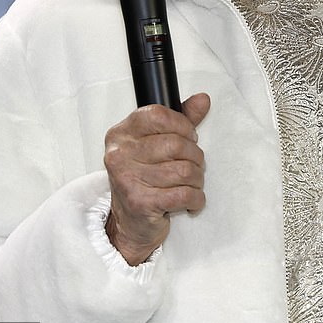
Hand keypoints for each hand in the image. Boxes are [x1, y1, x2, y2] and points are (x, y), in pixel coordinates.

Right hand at [104, 93, 209, 264]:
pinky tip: (191, 200)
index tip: (190, 137)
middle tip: (193, 165)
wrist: (130, 222)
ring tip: (192, 184)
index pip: (160, 115)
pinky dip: (196, 198)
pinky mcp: (140, 204)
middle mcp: (120, 154)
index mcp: (121, 133)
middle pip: (177, 145)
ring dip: (197, 180)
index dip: (183, 125)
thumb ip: (180, 120)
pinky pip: (184, 195)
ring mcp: (127, 179)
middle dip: (195, 157)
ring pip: (184, 171)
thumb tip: (203, 99)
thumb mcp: (157, 143)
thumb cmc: (144, 179)